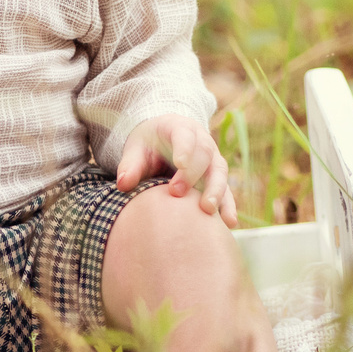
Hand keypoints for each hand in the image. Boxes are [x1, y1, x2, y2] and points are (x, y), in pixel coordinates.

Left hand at [115, 114, 233, 225]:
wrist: (163, 143)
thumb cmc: (148, 146)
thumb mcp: (136, 149)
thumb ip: (130, 164)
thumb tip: (123, 184)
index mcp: (180, 128)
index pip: (185, 135)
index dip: (184, 148)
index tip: (179, 163)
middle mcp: (202, 141)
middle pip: (204, 154)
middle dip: (192, 174)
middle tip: (177, 193)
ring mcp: (213, 160)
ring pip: (220, 172)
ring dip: (216, 190)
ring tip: (207, 209)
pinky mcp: (217, 178)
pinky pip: (226, 191)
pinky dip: (228, 206)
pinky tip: (229, 223)